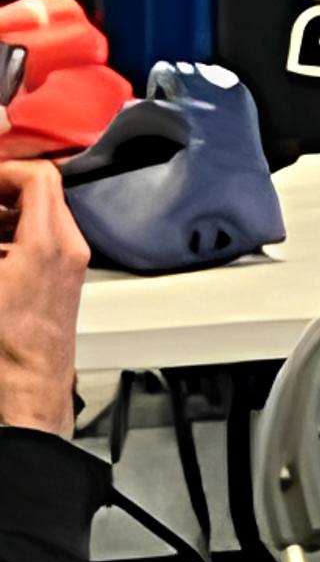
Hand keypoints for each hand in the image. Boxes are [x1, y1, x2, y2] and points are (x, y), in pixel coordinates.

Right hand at [0, 158, 80, 437]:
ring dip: (6, 213)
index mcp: (49, 242)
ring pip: (41, 215)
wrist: (28, 390)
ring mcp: (71, 263)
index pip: (39, 177)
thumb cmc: (5, 346)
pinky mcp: (63, 279)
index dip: (4, 171)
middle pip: (42, 192)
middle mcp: (69, 247)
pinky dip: (14, 234)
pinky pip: (42, 239)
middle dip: (3, 191)